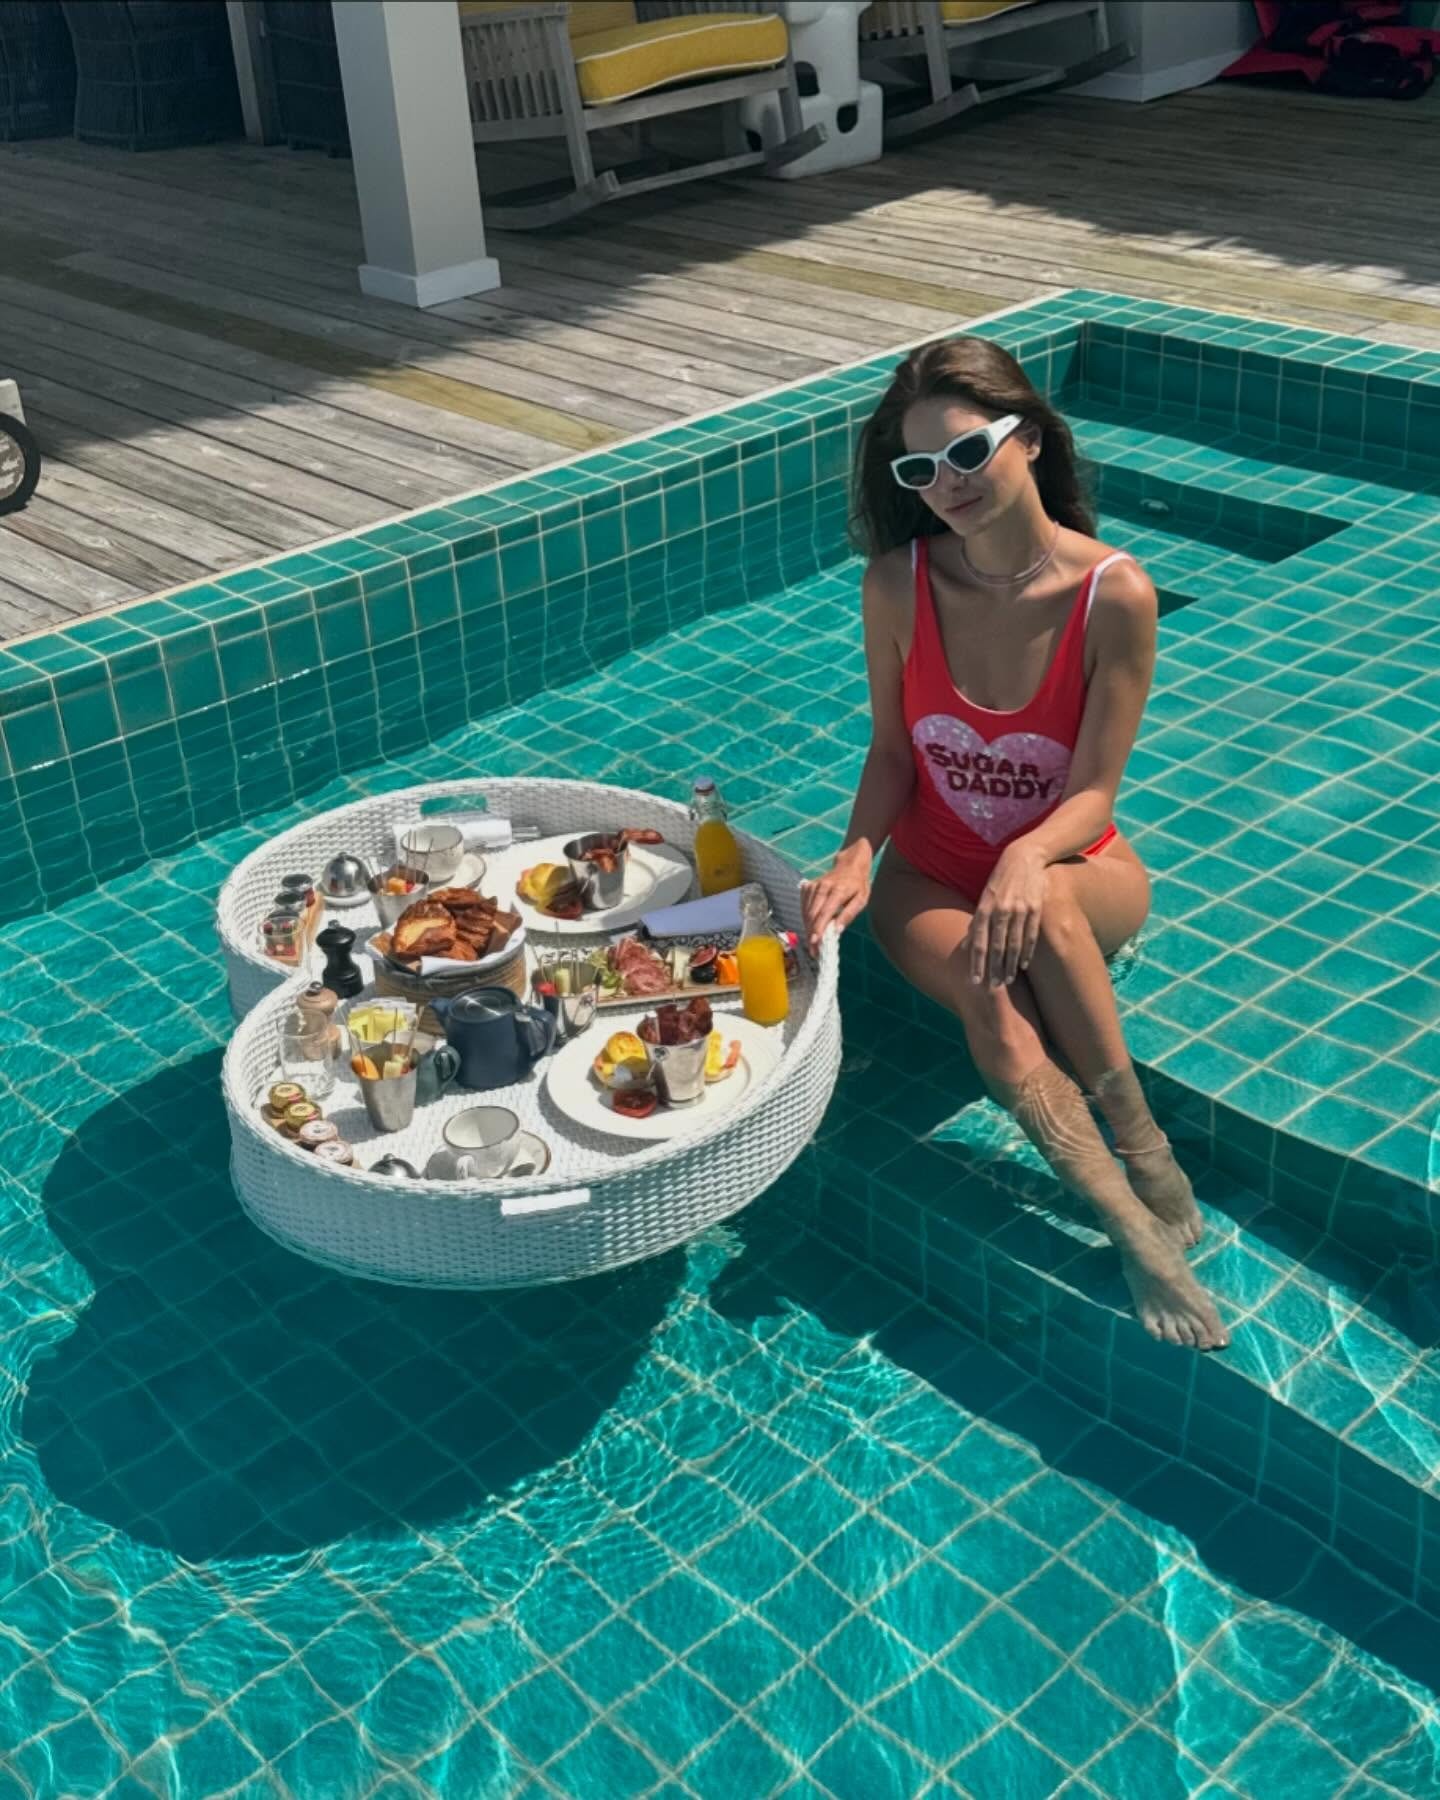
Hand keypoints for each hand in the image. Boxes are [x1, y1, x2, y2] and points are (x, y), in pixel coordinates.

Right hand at [801, 849, 870, 954]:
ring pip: (805, 911)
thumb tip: (837, 930)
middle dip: (811, 933)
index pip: (824, 913)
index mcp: (838, 890)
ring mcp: (813, 886)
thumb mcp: (861, 900)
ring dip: (807, 928)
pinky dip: (805, 918)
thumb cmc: (858, 884)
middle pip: (812, 914)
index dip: (818, 929)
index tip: (815, 943)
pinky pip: (803, 905)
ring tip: (812, 942)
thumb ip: (849, 914)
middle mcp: (823, 887)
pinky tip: (810, 926)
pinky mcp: (808, 886)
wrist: (850, 865)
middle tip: (814, 950)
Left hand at [969, 846, 1045, 986]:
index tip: (974, 981)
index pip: (979, 941)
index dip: (976, 962)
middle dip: (994, 969)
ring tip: (1007, 981)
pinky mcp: (1035, 908)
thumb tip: (968, 944)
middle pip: (996, 946)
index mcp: (985, 907)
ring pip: (1014, 943)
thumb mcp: (985, 897)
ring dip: (1010, 964)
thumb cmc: (1001, 881)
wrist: (1026, 858)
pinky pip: (1030, 935)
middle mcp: (1001, 910)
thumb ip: (977, 921)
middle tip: (992, 988)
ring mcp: (1019, 909)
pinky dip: (1027, 951)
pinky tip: (1024, 965)